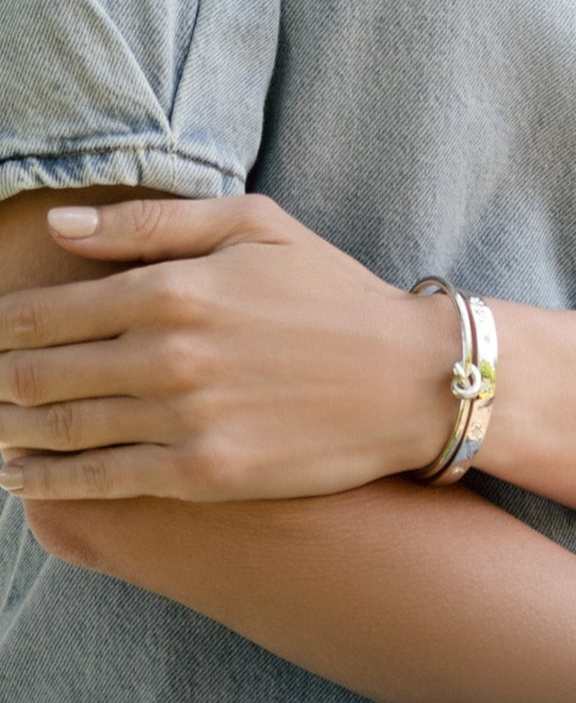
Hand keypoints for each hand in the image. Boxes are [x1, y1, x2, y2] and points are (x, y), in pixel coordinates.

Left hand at [0, 195, 453, 500]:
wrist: (409, 378)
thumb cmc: (332, 292)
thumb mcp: (254, 226)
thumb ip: (152, 222)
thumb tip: (60, 227)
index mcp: (173, 287)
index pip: (45, 311)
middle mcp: (167, 355)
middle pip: (37, 372)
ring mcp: (183, 419)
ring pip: (60, 428)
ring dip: (9, 428)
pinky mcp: (205, 473)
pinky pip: (101, 480)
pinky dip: (46, 480)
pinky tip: (17, 477)